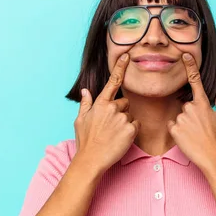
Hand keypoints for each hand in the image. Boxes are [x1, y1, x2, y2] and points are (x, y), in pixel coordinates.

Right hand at [74, 53, 139, 172]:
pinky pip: (136, 125)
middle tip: (110, 126)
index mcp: (100, 104)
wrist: (91, 159)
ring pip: (130, 115)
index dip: (120, 68)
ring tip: (114, 134)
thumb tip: (85, 91)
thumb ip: (85, 104)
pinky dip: (131, 132)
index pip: (112, 82)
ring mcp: (122, 119)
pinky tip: (120, 139)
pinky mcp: (130, 130)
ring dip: (125, 123)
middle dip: (120, 112)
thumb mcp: (80, 121)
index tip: (126, 56)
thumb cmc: (85, 141)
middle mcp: (112, 108)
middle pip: (124, 103)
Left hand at [167, 53, 215, 168]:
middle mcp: (192, 108)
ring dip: (184, 124)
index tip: (185, 55)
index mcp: (204, 104)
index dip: (190, 67)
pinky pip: (172, 126)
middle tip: (200, 129)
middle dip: (191, 115)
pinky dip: (177, 132)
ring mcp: (182, 118)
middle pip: (186, 106)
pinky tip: (187, 139)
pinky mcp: (174, 129)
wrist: (213, 158)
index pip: (196, 81)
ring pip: (179, 117)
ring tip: (194, 136)